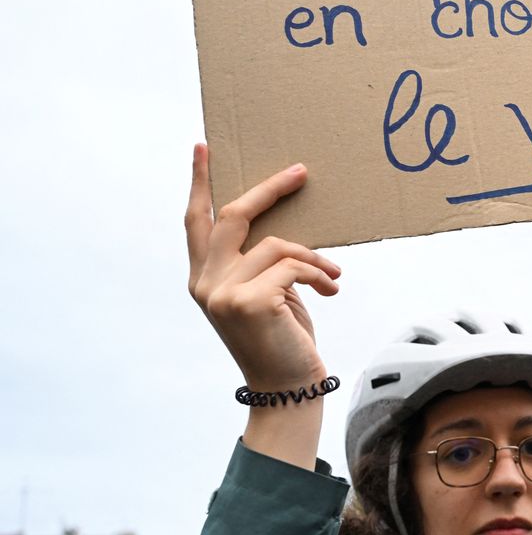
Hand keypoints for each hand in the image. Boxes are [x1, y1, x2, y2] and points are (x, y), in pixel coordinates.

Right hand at [185, 145, 340, 391]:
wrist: (287, 387)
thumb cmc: (282, 339)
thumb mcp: (267, 295)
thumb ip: (261, 263)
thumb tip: (286, 230)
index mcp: (203, 278)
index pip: (195, 221)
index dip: (199, 182)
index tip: (203, 147)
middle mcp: (204, 282)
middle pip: (233, 215)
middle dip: (269, 190)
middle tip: (300, 171)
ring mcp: (223, 292)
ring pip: (277, 244)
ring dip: (313, 257)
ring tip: (332, 275)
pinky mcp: (249, 301)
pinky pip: (293, 266)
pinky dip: (319, 273)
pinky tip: (331, 289)